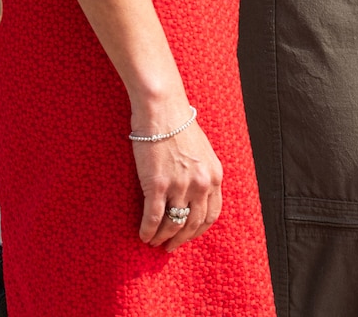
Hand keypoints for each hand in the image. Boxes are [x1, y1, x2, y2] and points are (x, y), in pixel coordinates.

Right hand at [133, 108, 223, 250]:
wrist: (161, 109)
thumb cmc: (178, 125)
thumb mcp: (202, 151)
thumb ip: (201, 173)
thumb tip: (194, 193)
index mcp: (214, 175)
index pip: (211, 214)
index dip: (198, 230)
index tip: (188, 236)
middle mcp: (201, 184)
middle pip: (193, 223)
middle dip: (181, 239)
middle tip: (170, 247)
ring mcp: (180, 185)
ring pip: (174, 224)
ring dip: (163, 237)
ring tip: (154, 242)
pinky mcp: (158, 185)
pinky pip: (154, 218)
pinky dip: (148, 231)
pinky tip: (143, 235)